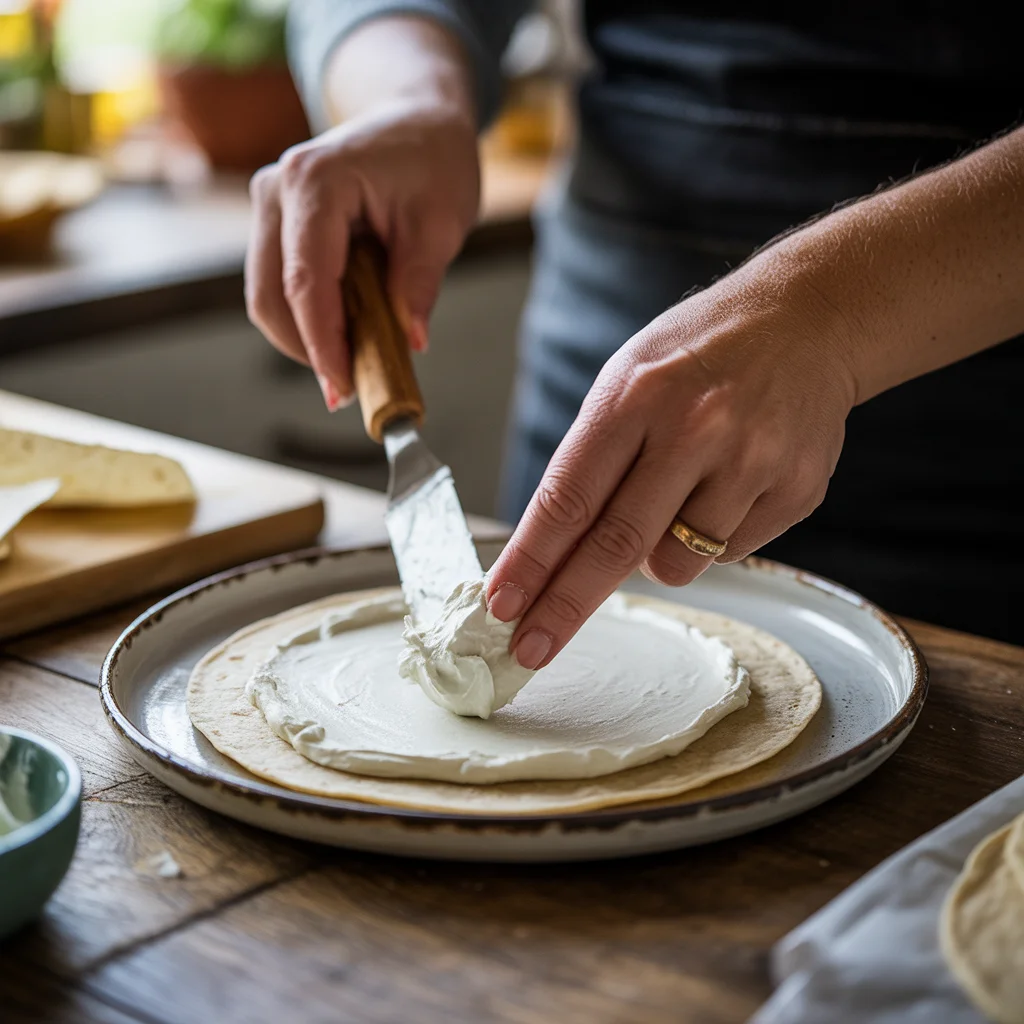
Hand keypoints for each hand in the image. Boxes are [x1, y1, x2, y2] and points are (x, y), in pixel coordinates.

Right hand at [245, 96, 478, 408]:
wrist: (415, 121)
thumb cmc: (432, 161)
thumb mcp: (441, 222)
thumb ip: (420, 281)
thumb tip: (411, 341)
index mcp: (315, 182)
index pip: (306, 280)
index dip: (321, 342)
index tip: (342, 388)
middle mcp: (276, 190)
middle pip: (268, 295)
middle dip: (307, 349)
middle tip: (352, 389)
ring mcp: (269, 206)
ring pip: (266, 296)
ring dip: (305, 338)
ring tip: (356, 363)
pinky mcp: (274, 224)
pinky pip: (278, 286)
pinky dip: (307, 319)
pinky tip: (346, 334)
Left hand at [486, 262, 857, 669]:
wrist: (806, 322)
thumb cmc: (697, 356)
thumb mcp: (627, 380)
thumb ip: (594, 462)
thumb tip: (555, 556)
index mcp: (635, 396)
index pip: (568, 498)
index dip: (531, 561)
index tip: (501, 605)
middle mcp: (694, 429)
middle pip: (615, 545)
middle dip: (564, 606)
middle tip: (530, 650)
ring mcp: (751, 461)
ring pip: (675, 563)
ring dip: (657, 554)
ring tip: (678, 492)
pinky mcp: (795, 490)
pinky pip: (728, 553)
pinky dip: (711, 538)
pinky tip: (728, 483)